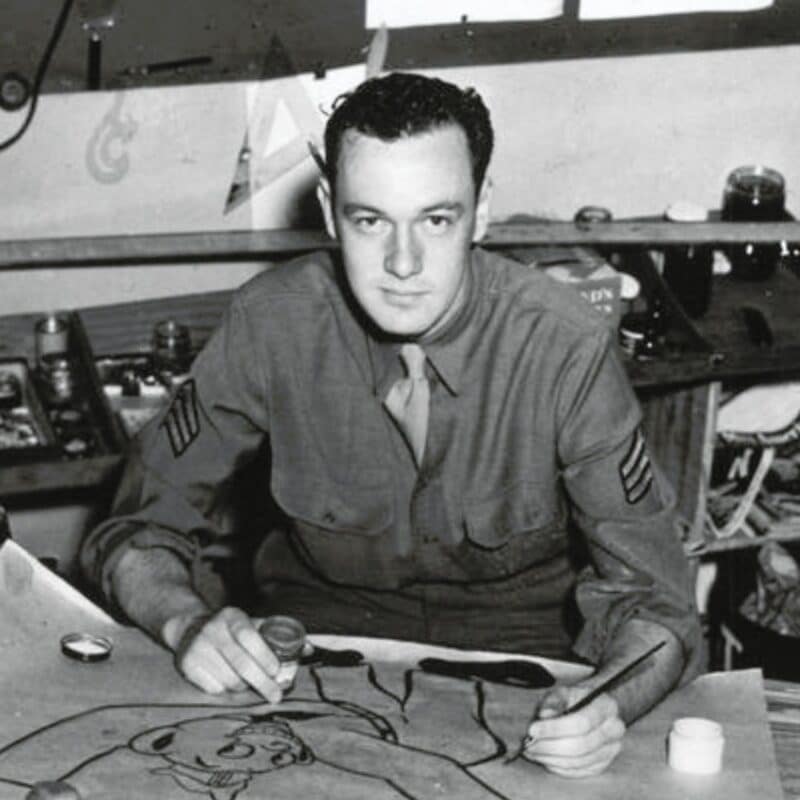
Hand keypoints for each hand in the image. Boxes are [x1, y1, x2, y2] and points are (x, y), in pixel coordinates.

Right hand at [163, 606, 282, 702]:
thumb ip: (279, 636)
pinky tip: (227, 680)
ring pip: (230, 680)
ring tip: (248, 681)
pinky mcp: (187, 665)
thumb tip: (309, 649)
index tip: (277, 672)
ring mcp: (197, 647)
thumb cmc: (232, 631)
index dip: (264, 655)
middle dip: (262, 683)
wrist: (189, 630)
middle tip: (276, 696)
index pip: (249, 636)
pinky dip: (226, 690)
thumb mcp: (252, 625)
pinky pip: (214, 689)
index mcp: (232, 616)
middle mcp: (212, 629)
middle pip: (241, 663)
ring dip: (244, 687)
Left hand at [521, 684, 624, 777]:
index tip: (532, 729)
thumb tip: (544, 716)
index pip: (581, 723)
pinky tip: (543, 758)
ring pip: (578, 762)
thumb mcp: (564, 691)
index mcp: (606, 706)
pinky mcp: (602, 765)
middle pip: (580, 746)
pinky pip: (578, 771)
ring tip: (531, 751)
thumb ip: (553, 701)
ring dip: (550, 759)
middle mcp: (614, 730)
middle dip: (549, 747)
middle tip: (528, 744)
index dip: (554, 729)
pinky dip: (557, 767)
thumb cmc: (576, 698)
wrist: (594, 708)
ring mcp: (611, 750)